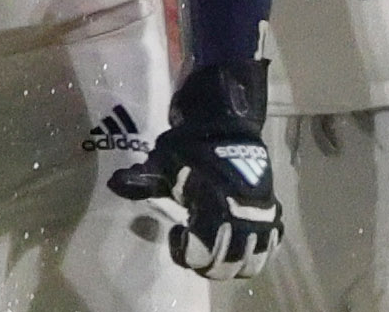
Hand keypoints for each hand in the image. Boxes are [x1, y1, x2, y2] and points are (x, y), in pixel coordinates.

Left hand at [109, 61, 280, 280]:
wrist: (226, 121)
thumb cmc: (191, 142)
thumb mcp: (163, 160)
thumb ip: (144, 180)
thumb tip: (116, 185)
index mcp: (216, 208)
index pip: (202, 254)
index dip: (185, 252)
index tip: (176, 232)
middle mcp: (244, 218)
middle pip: (228, 266)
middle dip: (207, 262)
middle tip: (194, 245)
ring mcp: (262, 216)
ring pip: (253, 262)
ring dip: (233, 262)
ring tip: (216, 245)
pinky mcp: (272, 210)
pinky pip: (271, 245)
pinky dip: (257, 249)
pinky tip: (238, 239)